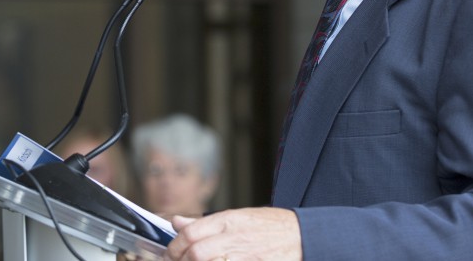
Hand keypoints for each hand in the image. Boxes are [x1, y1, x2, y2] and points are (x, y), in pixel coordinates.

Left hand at [164, 207, 301, 260]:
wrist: (302, 237)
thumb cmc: (272, 226)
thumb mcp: (238, 216)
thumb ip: (205, 222)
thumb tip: (177, 221)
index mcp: (229, 220)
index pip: (191, 232)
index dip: (174, 245)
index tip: (169, 253)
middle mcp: (234, 237)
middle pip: (195, 252)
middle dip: (179, 260)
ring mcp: (243, 255)